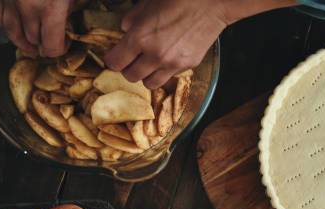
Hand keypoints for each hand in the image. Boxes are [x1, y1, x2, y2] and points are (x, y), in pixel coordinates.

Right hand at [0, 0, 72, 57]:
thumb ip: (70, 7)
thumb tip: (68, 19)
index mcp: (49, 8)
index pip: (52, 46)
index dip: (59, 49)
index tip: (64, 44)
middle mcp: (27, 7)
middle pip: (33, 40)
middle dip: (42, 44)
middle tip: (50, 40)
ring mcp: (8, 0)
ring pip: (12, 32)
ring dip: (23, 40)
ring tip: (32, 44)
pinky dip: (6, 24)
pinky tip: (14, 26)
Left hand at [105, 0, 228, 88]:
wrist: (212, 3)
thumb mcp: (149, 2)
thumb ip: (133, 18)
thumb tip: (125, 28)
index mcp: (140, 37)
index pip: (115, 62)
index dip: (113, 59)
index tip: (115, 55)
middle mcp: (154, 55)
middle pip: (130, 76)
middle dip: (128, 68)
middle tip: (132, 59)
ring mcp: (172, 63)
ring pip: (149, 83)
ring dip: (146, 75)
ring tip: (149, 63)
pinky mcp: (187, 66)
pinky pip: (169, 76)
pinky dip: (165, 71)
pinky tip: (168, 57)